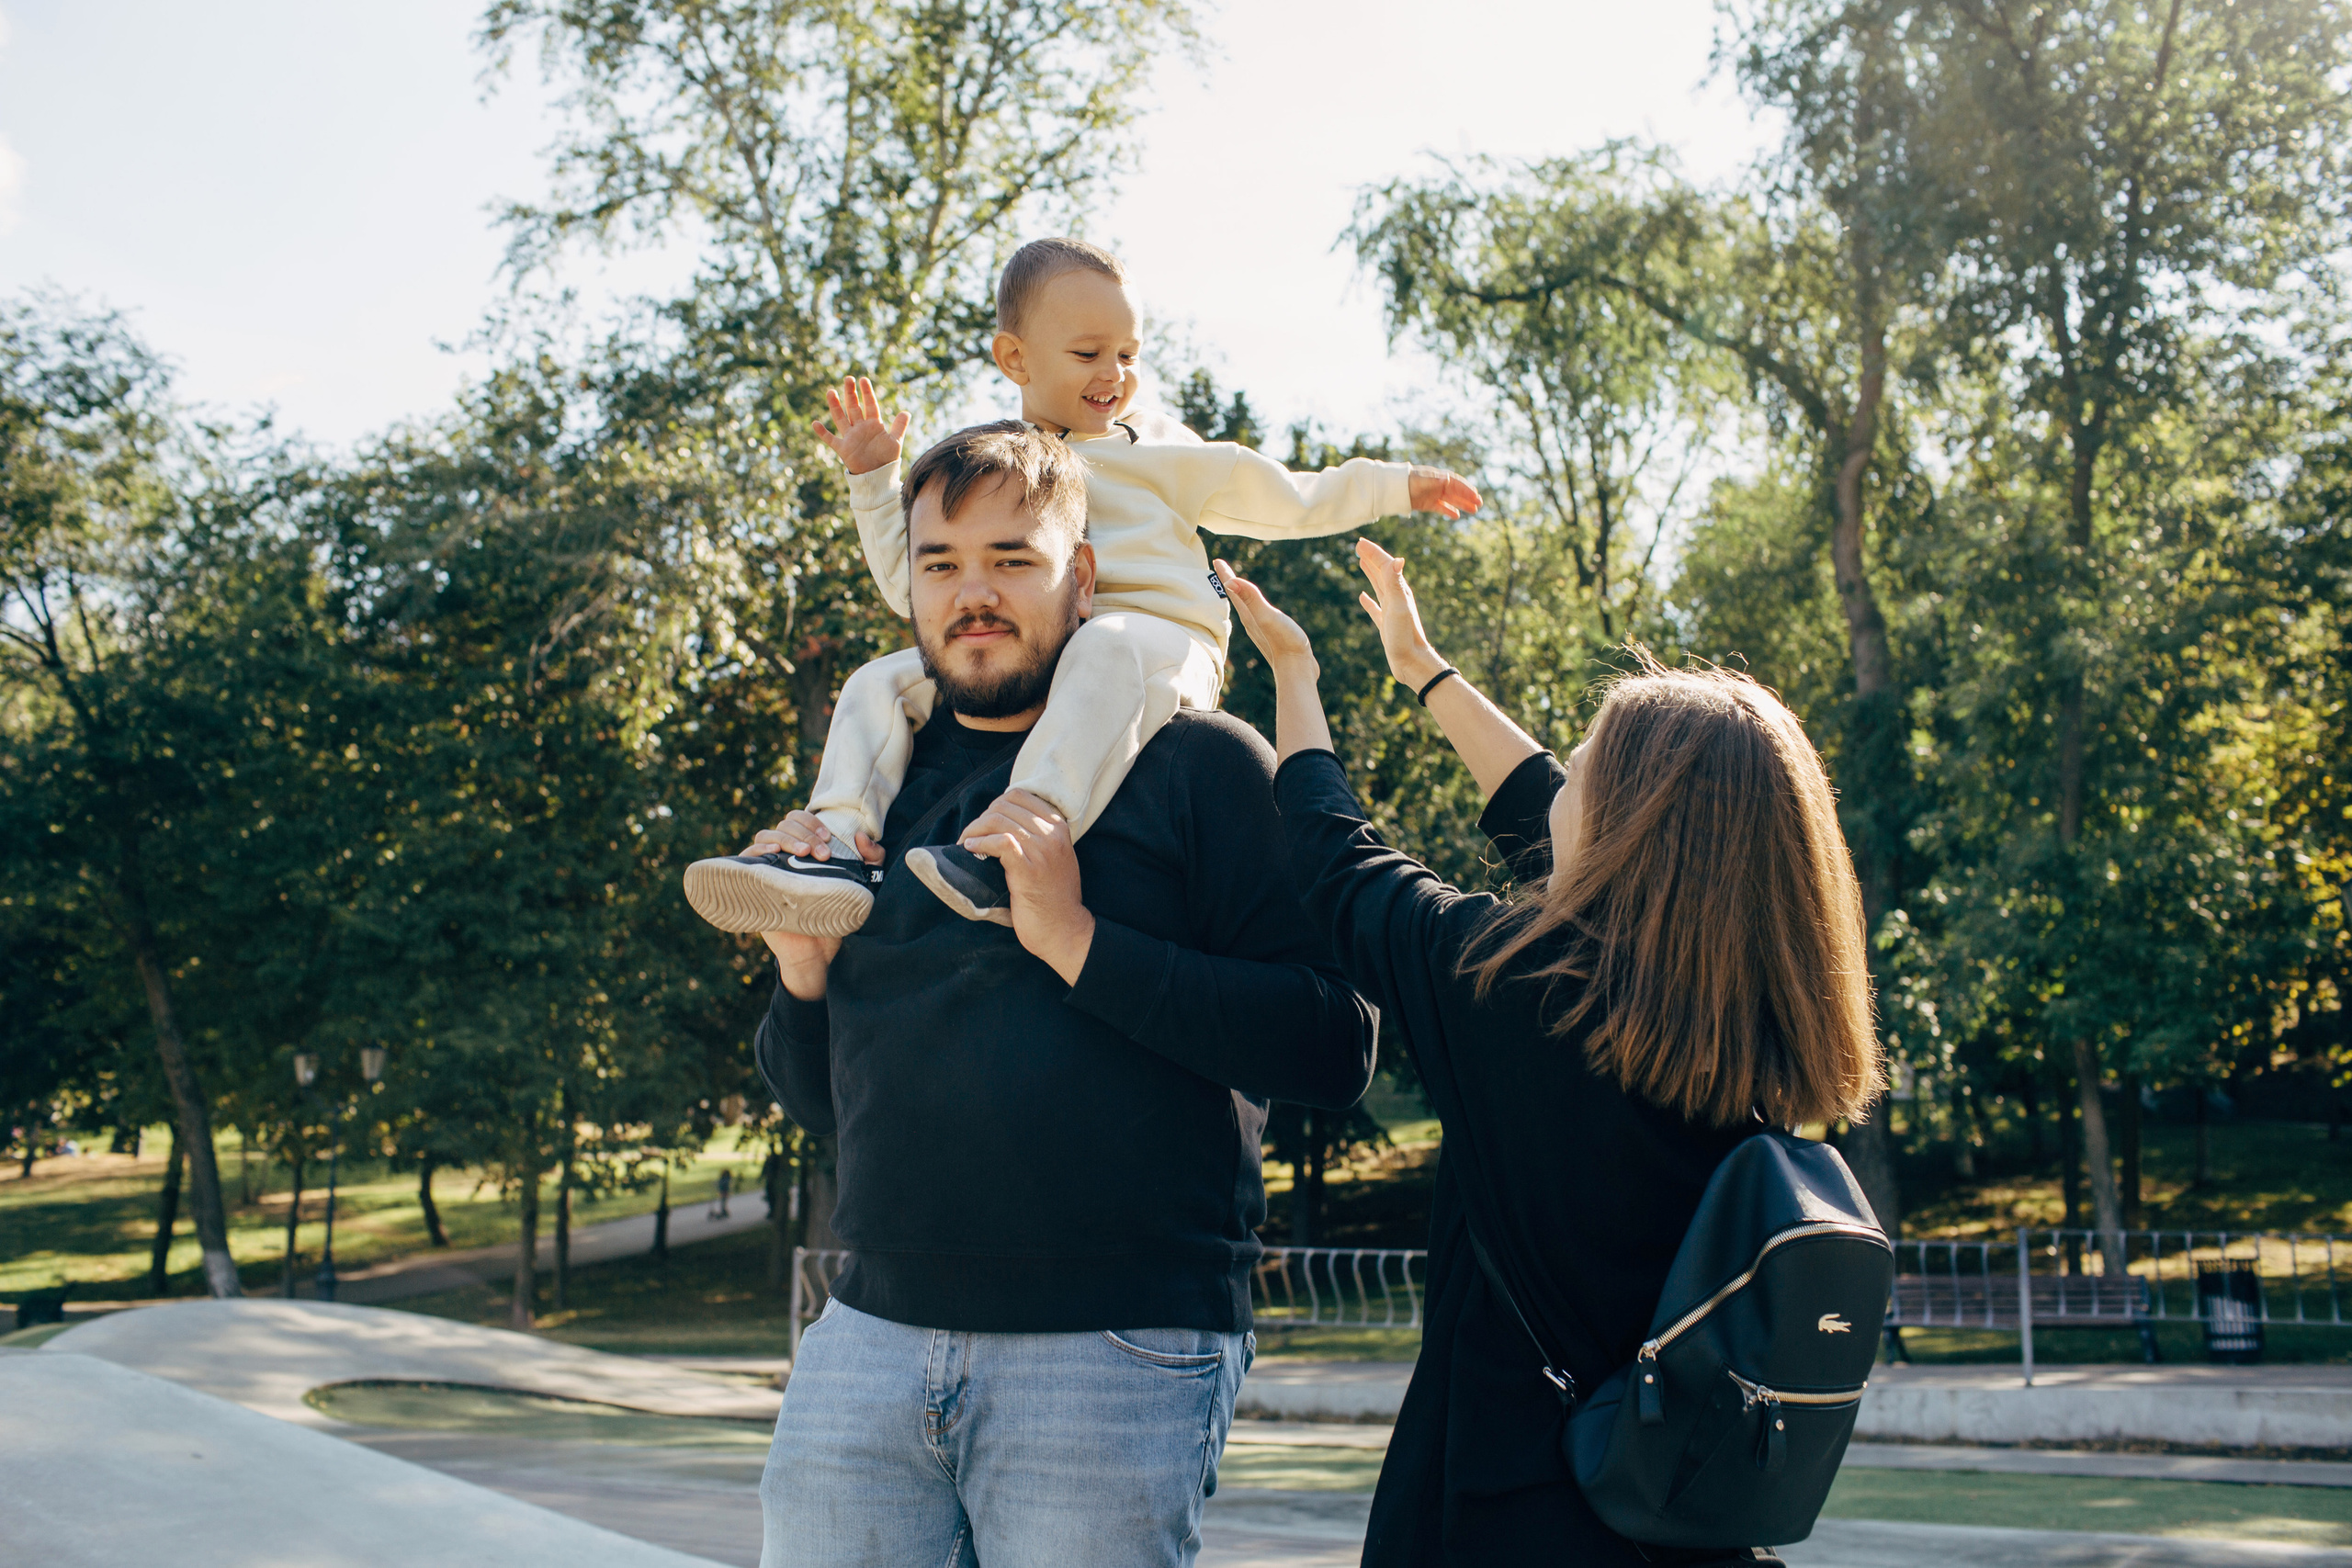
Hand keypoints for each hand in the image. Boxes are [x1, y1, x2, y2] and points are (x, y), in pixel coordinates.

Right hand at [741, 813, 883, 998]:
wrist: (817, 952)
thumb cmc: (835, 916)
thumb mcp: (861, 885)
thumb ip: (871, 860)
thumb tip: (862, 837)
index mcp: (805, 850)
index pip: (800, 819)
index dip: (812, 822)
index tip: (828, 838)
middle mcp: (785, 855)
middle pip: (785, 824)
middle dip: (805, 832)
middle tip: (822, 853)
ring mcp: (768, 868)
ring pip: (766, 835)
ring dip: (786, 838)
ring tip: (804, 853)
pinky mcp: (755, 884)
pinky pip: (747, 858)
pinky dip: (758, 849)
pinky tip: (774, 853)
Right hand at [812, 376, 909, 475]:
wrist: (878, 476)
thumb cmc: (887, 459)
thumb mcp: (895, 442)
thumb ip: (899, 427)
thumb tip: (906, 412)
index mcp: (874, 425)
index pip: (870, 405)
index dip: (867, 393)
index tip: (863, 380)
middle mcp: (860, 428)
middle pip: (854, 407)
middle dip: (851, 393)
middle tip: (848, 379)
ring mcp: (850, 437)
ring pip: (841, 418)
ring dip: (835, 406)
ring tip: (831, 392)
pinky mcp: (843, 448)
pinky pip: (831, 439)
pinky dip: (823, 433)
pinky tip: (815, 423)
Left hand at [957, 788, 1094, 984]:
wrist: (1064, 930)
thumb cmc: (1054, 898)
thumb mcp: (1054, 859)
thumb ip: (1037, 838)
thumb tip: (1000, 823)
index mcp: (1059, 827)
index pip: (1020, 795)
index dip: (995, 806)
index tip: (985, 824)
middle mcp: (1053, 834)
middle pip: (1005, 805)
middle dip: (981, 818)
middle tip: (970, 836)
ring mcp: (1042, 850)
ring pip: (999, 820)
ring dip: (974, 830)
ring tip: (965, 843)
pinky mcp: (1028, 868)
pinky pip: (999, 841)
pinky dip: (979, 842)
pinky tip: (970, 849)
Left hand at [1212, 558, 1316, 674]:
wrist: (1297, 670)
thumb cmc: (1284, 642)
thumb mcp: (1267, 617)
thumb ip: (1251, 600)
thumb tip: (1230, 582)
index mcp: (1249, 615)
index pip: (1234, 590)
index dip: (1226, 574)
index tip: (1217, 560)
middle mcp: (1251, 622)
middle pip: (1236, 598)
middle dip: (1229, 583)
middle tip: (1221, 569)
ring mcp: (1261, 629)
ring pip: (1245, 608)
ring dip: (1240, 595)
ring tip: (1236, 587)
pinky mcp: (1271, 635)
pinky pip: (1257, 615)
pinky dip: (1253, 606)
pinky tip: (1257, 610)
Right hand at [1353, 538, 1447, 691]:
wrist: (1412, 662)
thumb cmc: (1405, 636)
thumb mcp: (1399, 606)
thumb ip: (1395, 583)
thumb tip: (1397, 559)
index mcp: (1399, 591)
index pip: (1385, 565)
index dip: (1373, 552)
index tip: (1359, 542)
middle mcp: (1397, 598)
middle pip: (1382, 572)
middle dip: (1371, 558)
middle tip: (1359, 546)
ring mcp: (1391, 611)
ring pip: (1379, 586)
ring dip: (1370, 573)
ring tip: (1361, 562)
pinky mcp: (1386, 624)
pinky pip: (1375, 607)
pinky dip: (1368, 600)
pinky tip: (1362, 596)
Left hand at [1408, 466, 1480, 519]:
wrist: (1393, 488)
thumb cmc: (1407, 481)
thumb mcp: (1421, 480)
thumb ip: (1434, 480)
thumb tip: (1448, 478)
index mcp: (1438, 478)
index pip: (1457, 483)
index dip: (1467, 489)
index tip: (1476, 495)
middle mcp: (1438, 486)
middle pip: (1457, 492)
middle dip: (1468, 497)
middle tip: (1479, 504)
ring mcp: (1433, 495)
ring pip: (1451, 500)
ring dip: (1462, 505)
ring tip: (1474, 510)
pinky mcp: (1427, 503)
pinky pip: (1441, 507)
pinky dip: (1449, 511)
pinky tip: (1457, 516)